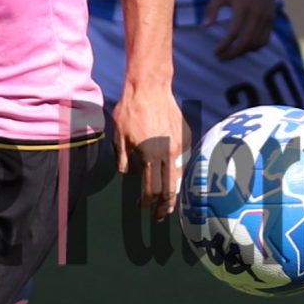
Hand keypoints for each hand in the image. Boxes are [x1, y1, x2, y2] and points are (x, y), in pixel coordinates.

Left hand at [113, 81, 188, 219]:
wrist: (150, 87)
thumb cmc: (131, 110)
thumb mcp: (118, 137)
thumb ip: (123, 161)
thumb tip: (131, 175)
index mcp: (149, 156)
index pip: (150, 189)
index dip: (146, 203)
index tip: (142, 208)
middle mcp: (167, 154)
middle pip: (169, 189)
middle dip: (164, 207)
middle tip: (159, 216)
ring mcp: (179, 145)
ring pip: (179, 176)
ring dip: (173, 191)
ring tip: (168, 202)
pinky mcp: (185, 137)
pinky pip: (181, 159)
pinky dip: (176, 170)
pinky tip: (171, 174)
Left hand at [203, 0, 279, 59]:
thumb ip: (212, 9)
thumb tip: (205, 26)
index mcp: (243, 8)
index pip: (233, 33)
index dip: (224, 45)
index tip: (216, 52)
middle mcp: (256, 15)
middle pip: (245, 42)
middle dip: (233, 53)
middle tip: (222, 58)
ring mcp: (266, 18)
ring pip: (256, 43)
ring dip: (243, 52)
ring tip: (232, 53)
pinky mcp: (272, 19)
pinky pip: (265, 39)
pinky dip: (255, 47)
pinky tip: (245, 47)